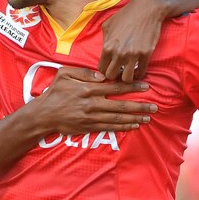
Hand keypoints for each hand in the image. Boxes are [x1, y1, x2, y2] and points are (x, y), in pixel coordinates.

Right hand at [33, 67, 156, 133]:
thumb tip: (102, 75)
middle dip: (139, 106)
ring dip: (134, 118)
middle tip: (154, 106)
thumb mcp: (64, 74)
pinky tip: (133, 125)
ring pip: (117, 118)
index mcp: (88, 89)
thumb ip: (83, 72)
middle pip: (120, 105)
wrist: (44, 115)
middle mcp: (92, 104)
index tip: (146, 86)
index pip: (114, 87)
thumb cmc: (54, 92)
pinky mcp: (89, 127)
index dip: (131, 86)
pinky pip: (110, 127)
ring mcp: (91, 117)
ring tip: (147, 117)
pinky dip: (123, 127)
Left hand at [98, 0, 165, 81]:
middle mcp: (119, 52)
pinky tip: (138, 70)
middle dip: (114, 75)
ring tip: (128, 73)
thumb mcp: (108, 25)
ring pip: (126, 79)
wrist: (146, 9)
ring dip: (127, 78)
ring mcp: (133, 54)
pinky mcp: (146, 54)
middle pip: (111, 76)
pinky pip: (141, 72)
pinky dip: (139, 74)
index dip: (105, 70)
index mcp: (107, 46)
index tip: (110, 68)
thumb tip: (104, 51)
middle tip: (118, 72)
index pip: (101, 68)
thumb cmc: (126, 15)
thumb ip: (104, 40)